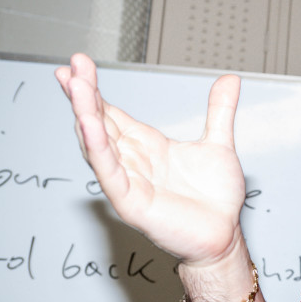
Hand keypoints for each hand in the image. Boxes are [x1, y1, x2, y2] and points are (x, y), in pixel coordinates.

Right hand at [55, 53, 246, 266]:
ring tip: (75, 88)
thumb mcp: (219, 144)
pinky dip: (98, 149)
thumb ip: (219, 111)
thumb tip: (230, 79)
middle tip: (70, 66)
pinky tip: (88, 125)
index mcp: (146, 146)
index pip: (110, 112)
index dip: (93, 90)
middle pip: (98, 122)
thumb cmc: (216, 199)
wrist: (224, 237)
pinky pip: (109, 173)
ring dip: (85, 115)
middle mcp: (132, 161)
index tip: (78, 64)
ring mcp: (127, 182)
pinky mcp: (130, 202)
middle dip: (83, 95)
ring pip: (98, 144)